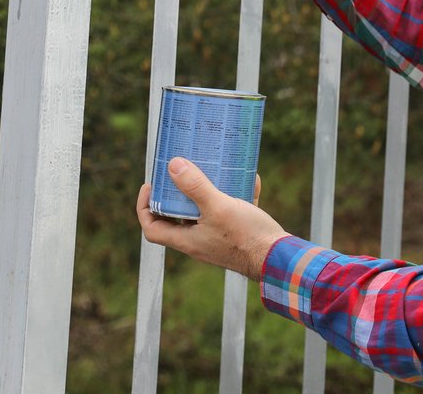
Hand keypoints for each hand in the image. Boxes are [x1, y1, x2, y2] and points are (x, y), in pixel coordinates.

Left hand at [137, 157, 286, 280]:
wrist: (277, 258)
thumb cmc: (245, 236)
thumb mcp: (218, 207)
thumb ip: (195, 187)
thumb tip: (173, 165)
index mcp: (188, 240)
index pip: (152, 228)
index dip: (145, 208)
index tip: (150, 186)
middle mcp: (200, 242)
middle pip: (177, 219)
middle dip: (176, 195)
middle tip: (181, 173)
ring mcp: (219, 240)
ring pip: (204, 215)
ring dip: (206, 193)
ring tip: (212, 171)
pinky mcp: (238, 236)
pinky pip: (232, 213)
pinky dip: (237, 196)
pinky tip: (249, 179)